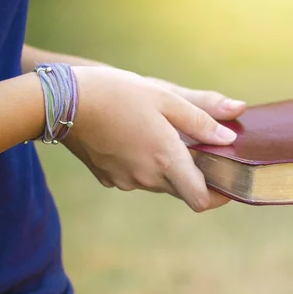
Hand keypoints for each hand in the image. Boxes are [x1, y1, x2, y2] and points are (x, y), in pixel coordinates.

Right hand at [63, 67, 245, 211]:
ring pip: (161, 183)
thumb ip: (202, 119)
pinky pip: (138, 178)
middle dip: (195, 174)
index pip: (201, 200)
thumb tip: (230, 135)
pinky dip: (145, 165)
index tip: (228, 180)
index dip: (219, 195)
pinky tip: (137, 138)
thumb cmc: (117, 93)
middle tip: (199, 145)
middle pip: (183, 190)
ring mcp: (126, 181)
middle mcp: (147, 178)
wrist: (61, 100)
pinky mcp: (109, 179)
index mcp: (166, 159)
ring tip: (162, 134)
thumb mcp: (166, 98)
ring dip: (169, 167)